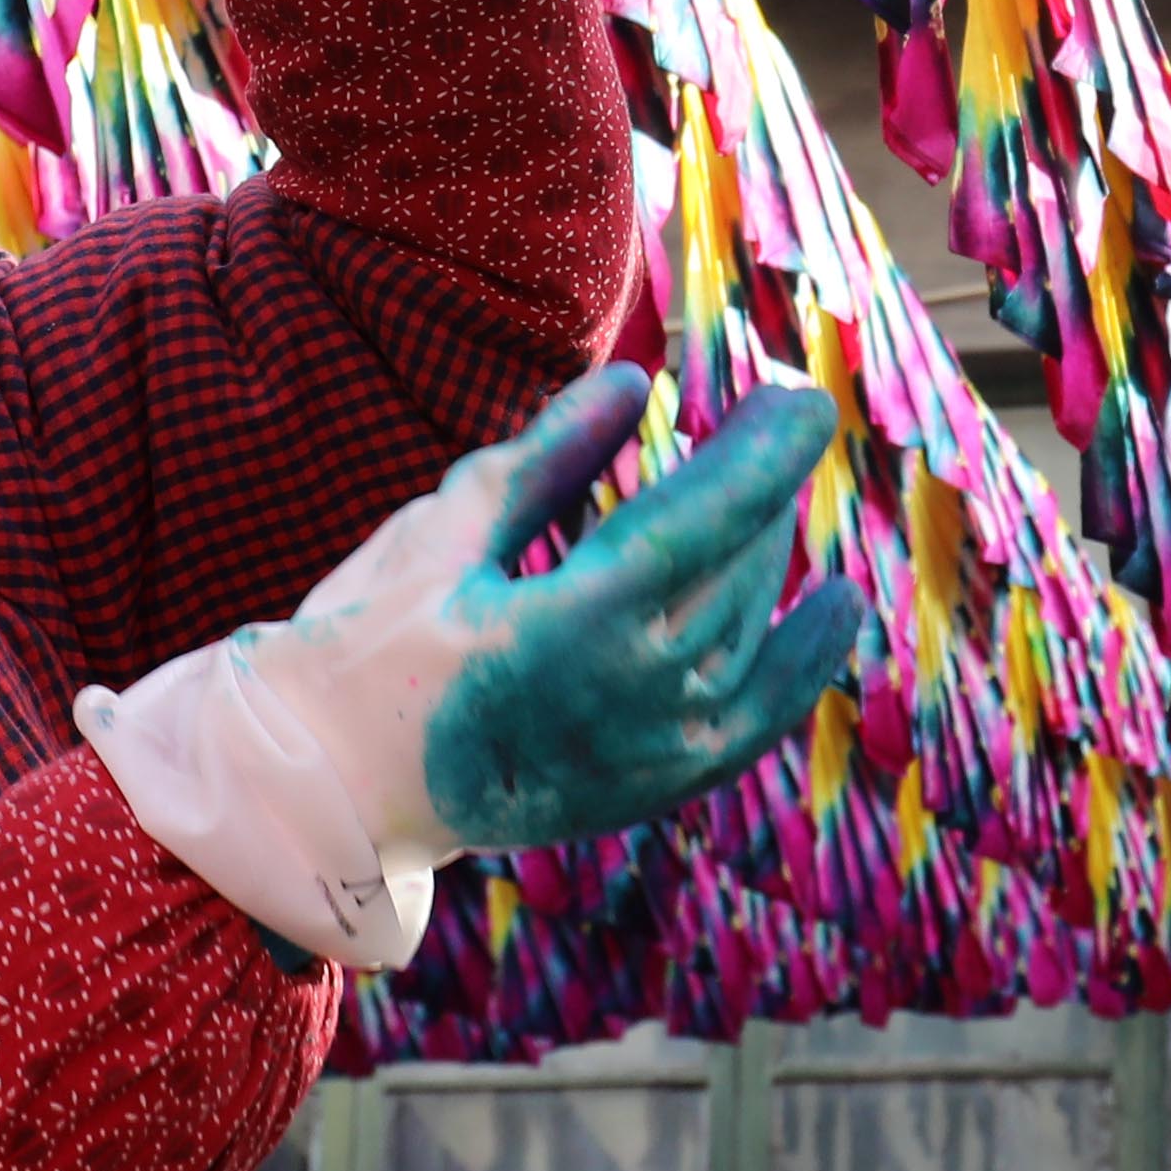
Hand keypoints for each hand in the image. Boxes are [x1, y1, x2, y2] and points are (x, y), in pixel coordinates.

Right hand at [75, 368, 871, 969]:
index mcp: (571, 623)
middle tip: (769, 415)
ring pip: (746, 631)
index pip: (703, 520)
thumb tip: (637, 381)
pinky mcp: (651, 785)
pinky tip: (837, 603)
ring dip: (769, 550)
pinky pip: (756, 719)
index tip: (803, 395)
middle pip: (734, 567)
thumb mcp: (446, 528)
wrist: (333, 789)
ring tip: (767, 490)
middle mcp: (629, 695)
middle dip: (762, 484)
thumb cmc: (366, 642)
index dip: (762, 454)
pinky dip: (802, 661)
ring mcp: (648, 751)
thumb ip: (551, 455)